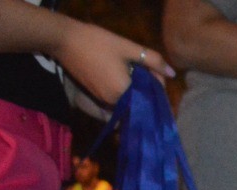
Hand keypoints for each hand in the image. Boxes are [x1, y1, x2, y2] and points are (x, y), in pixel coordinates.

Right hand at [54, 20, 172, 105]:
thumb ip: (152, 60)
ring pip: (128, 101)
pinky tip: (124, 74)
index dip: (158, 89)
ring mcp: (102, 100)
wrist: (63, 39)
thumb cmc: (97, 42)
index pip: (150, 99)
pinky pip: (116, 98)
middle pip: (140, 102)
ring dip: (136, 90)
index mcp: (123, 93)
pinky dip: (124, 90)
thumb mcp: (127, 48)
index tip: (157, 74)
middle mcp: (113, 103)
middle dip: (148, 90)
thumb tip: (172, 73)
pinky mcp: (94, 95)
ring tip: (137, 71)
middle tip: (150, 71)